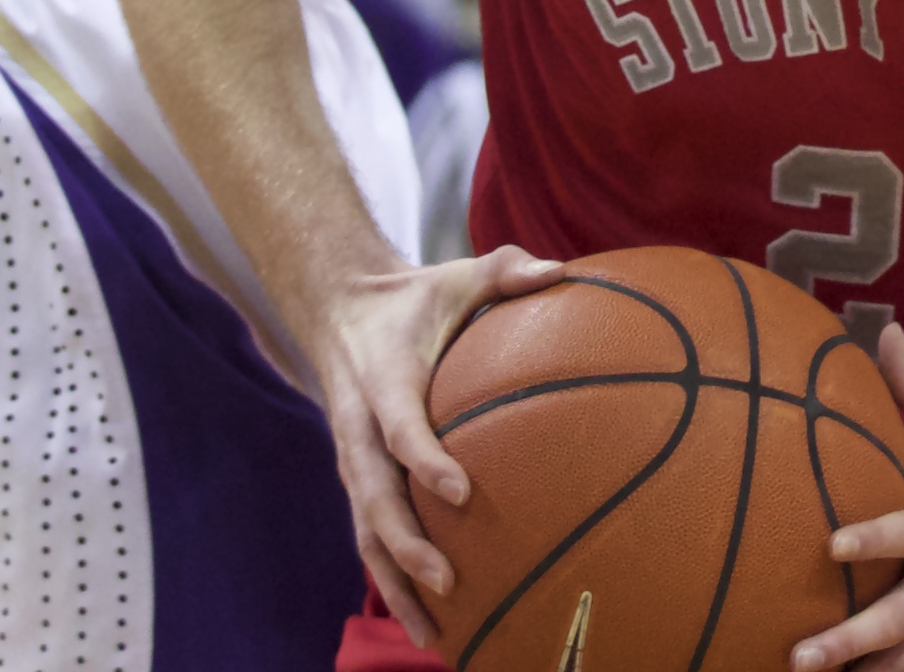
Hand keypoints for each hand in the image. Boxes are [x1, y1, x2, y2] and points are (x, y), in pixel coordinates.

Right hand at [309, 245, 568, 645]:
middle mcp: (360, 431)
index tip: (462, 493)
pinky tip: (426, 620)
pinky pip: (370, 537)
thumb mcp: (457, 275)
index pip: (401, 430)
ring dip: (394, 584)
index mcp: (383, 382)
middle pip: (375, 501)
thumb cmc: (417, 297)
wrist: (342, 309)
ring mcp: (354, 462)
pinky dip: (391, 580)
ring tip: (430, 633)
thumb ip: (506, 269)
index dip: (426, 462)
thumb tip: (562, 270)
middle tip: (448, 581)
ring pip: (366, 534)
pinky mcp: (359, 481)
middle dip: (406, 547)